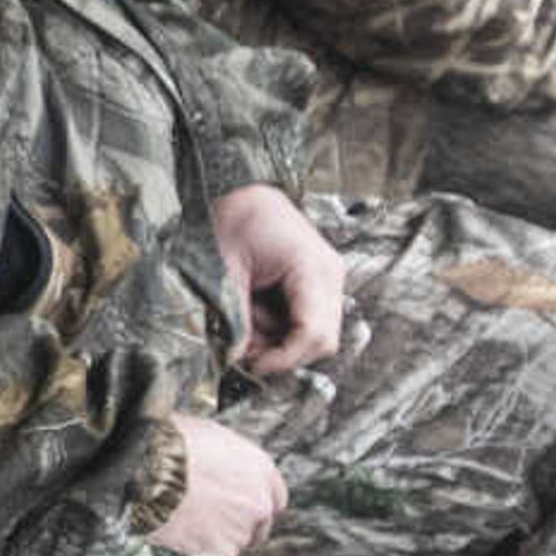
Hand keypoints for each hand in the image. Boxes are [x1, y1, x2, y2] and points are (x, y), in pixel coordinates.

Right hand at [145, 411, 288, 555]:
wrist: (147, 469)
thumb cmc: (171, 445)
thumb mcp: (210, 436)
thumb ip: (228, 459)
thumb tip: (219, 462)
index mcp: (260, 469)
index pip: (275, 498)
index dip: (254, 503)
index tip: (241, 506)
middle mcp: (258, 501)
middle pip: (260, 526)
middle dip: (240, 525)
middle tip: (213, 519)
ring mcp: (241, 528)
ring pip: (236, 543)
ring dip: (218, 537)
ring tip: (189, 522)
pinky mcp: (220, 550)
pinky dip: (201, 549)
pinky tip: (182, 531)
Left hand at [209, 184, 347, 374]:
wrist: (240, 189)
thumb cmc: (232, 219)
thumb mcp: (224, 270)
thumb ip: (234, 317)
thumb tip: (237, 359)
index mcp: (312, 267)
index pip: (315, 333)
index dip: (285, 358)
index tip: (253, 366)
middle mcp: (330, 274)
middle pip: (322, 340)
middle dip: (282, 351)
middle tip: (244, 344)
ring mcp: (328, 279)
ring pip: (315, 335)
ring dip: (278, 338)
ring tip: (246, 313)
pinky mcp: (318, 283)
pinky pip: (307, 320)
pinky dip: (280, 326)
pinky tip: (257, 307)